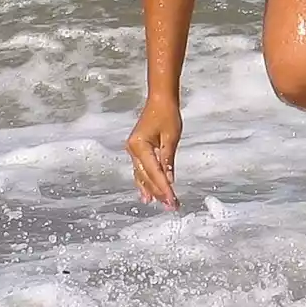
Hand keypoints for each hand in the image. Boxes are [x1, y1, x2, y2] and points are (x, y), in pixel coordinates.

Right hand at [126, 95, 182, 209]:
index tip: (172, 200)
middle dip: (159, 192)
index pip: (154, 172)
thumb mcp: (171, 137)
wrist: (159, 100)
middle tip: (171, 206)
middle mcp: (132, 150)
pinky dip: (145, 182)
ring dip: (151, 190)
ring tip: (160, 204)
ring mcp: (133, 151)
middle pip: (146, 177)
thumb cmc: (167, 114)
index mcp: (140, 146)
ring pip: (141, 175)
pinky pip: (140, 170)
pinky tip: (147, 194)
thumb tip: (169, 180)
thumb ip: (168, 160)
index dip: (164, 188)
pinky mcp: (136, 150)